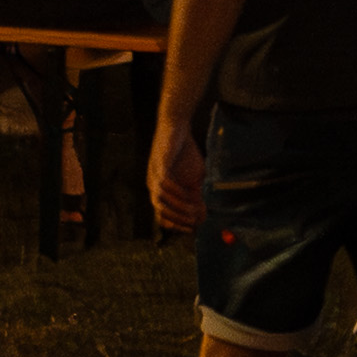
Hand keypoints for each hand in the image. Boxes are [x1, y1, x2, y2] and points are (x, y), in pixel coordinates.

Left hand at [148, 118, 205, 235]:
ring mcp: (154, 174)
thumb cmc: (184, 152)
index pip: (162, 215)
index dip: (176, 225)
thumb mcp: (193, 178)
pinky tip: (188, 193)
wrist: (178, 127)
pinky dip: (175, 191)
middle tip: (195, 222)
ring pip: (160, 199)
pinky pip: (163, 183)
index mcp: (159, 189)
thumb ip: (195, 195)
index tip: (192, 229)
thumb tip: (203, 215)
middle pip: (160, 211)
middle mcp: (153, 183)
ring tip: (194, 210)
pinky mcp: (159, 163)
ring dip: (178, 207)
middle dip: (178, 219)